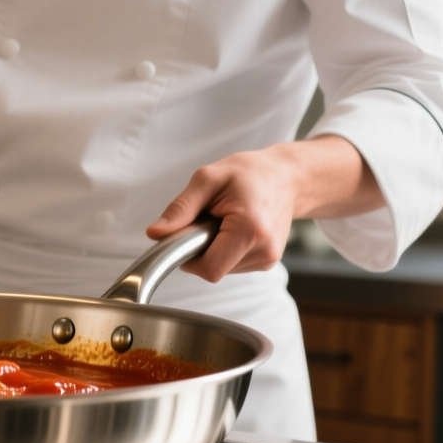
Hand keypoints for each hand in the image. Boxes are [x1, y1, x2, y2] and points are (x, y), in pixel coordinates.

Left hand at [146, 135, 382, 280]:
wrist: (286, 176)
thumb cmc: (249, 173)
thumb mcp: (208, 179)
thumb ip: (181, 209)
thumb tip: (156, 233)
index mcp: (250, 229)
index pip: (209, 268)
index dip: (190, 257)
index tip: (188, 235)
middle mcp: (264, 249)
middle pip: (215, 270)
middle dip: (202, 249)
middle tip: (209, 220)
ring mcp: (269, 258)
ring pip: (223, 269)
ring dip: (215, 249)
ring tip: (225, 220)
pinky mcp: (268, 261)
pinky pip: (234, 265)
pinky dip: (227, 250)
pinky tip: (235, 228)